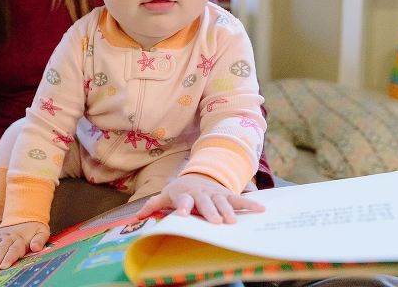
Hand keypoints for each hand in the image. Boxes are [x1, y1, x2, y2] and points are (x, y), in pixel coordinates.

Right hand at [0, 221, 49, 270]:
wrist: (26, 217)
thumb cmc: (35, 228)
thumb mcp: (42, 232)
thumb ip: (39, 240)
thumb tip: (36, 247)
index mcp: (20, 238)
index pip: (14, 249)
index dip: (9, 258)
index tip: (4, 266)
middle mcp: (9, 237)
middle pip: (2, 249)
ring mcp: (1, 237)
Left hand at [135, 173, 264, 223]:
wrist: (198, 175)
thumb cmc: (181, 190)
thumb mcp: (166, 194)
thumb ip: (153, 205)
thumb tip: (137, 216)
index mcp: (185, 195)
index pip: (182, 201)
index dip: (182, 207)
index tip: (182, 215)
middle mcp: (201, 194)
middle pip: (205, 203)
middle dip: (210, 211)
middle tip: (215, 221)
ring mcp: (215, 194)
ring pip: (222, 201)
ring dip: (228, 210)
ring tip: (233, 221)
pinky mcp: (227, 194)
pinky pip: (239, 199)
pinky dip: (249, 203)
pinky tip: (261, 208)